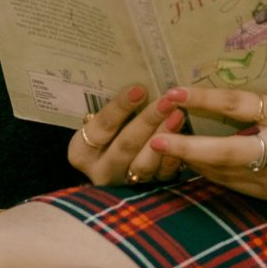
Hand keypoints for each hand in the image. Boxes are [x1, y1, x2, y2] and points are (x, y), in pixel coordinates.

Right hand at [65, 85, 190, 187]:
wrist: (112, 158)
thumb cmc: (107, 130)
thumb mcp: (101, 119)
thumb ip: (115, 107)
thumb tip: (139, 78)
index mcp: (81, 151)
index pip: (102, 126)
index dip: (120, 107)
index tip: (139, 89)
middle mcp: (101, 170)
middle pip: (125, 144)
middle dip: (148, 120)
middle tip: (167, 100)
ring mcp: (124, 182)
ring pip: (145, 163)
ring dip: (164, 137)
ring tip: (178, 115)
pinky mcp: (147, 189)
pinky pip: (162, 175)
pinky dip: (174, 156)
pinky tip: (185, 136)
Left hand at [147, 88, 266, 201]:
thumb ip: (251, 108)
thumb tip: (206, 102)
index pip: (238, 106)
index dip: (204, 99)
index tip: (174, 93)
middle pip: (223, 151)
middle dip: (186, 147)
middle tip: (155, 139)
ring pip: (221, 171)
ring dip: (191, 161)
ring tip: (164, 148)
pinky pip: (230, 183)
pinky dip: (208, 172)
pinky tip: (192, 162)